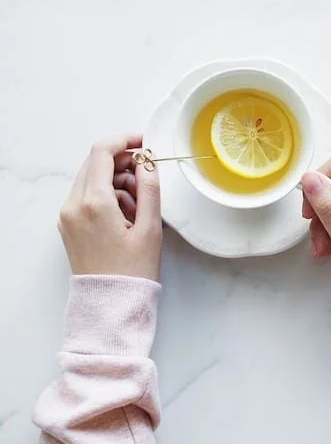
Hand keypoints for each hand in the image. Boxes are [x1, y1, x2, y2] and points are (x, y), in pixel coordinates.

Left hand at [58, 134, 162, 280]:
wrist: (111, 303)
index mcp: (94, 203)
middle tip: (147, 176)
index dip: (124, 140)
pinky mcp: (68, 224)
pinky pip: (87, 196)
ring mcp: (67, 215)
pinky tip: (127, 213)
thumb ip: (150, 188)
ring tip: (140, 205)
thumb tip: (147, 161)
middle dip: (123, 162)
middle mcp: (74, 205)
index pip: (102, 152)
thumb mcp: (150, 227)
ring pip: (91, 178)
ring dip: (117, 180)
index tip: (144, 144)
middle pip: (95, 163)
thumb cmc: (133, 270)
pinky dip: (107, 195)